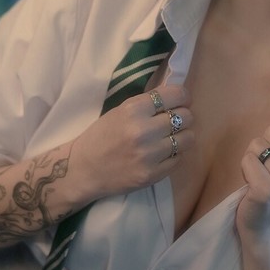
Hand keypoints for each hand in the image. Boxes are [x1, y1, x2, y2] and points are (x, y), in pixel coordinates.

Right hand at [69, 84, 193, 200]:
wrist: (82, 170)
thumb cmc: (101, 136)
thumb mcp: (120, 111)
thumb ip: (147, 104)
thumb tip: (177, 96)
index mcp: (133, 110)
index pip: (175, 95)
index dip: (183, 96)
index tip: (182, 100)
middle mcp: (143, 131)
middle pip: (186, 116)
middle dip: (183, 116)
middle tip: (175, 120)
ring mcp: (149, 155)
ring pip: (188, 138)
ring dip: (182, 136)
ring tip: (171, 137)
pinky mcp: (153, 175)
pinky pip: (179, 158)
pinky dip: (175, 154)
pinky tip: (162, 153)